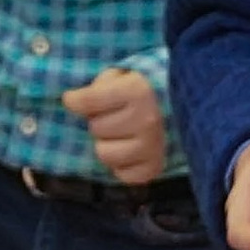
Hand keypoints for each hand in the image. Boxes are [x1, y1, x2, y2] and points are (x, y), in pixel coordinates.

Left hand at [63, 68, 166, 185]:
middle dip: (99, 121)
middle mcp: (148, 120)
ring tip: (119, 135)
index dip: (75, 100)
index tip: (73, 99)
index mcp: (138, 91)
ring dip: (107, 144)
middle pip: (95, 128)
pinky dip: (121, 165)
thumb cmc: (139, 89)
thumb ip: (96, 85)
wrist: (178, 107)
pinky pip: (121, 174)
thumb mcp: (119, 75)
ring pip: (104, 154)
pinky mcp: (153, 168)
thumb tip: (71, 101)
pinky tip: (129, 151)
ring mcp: (153, 147)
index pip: (87, 101)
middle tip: (112, 116)